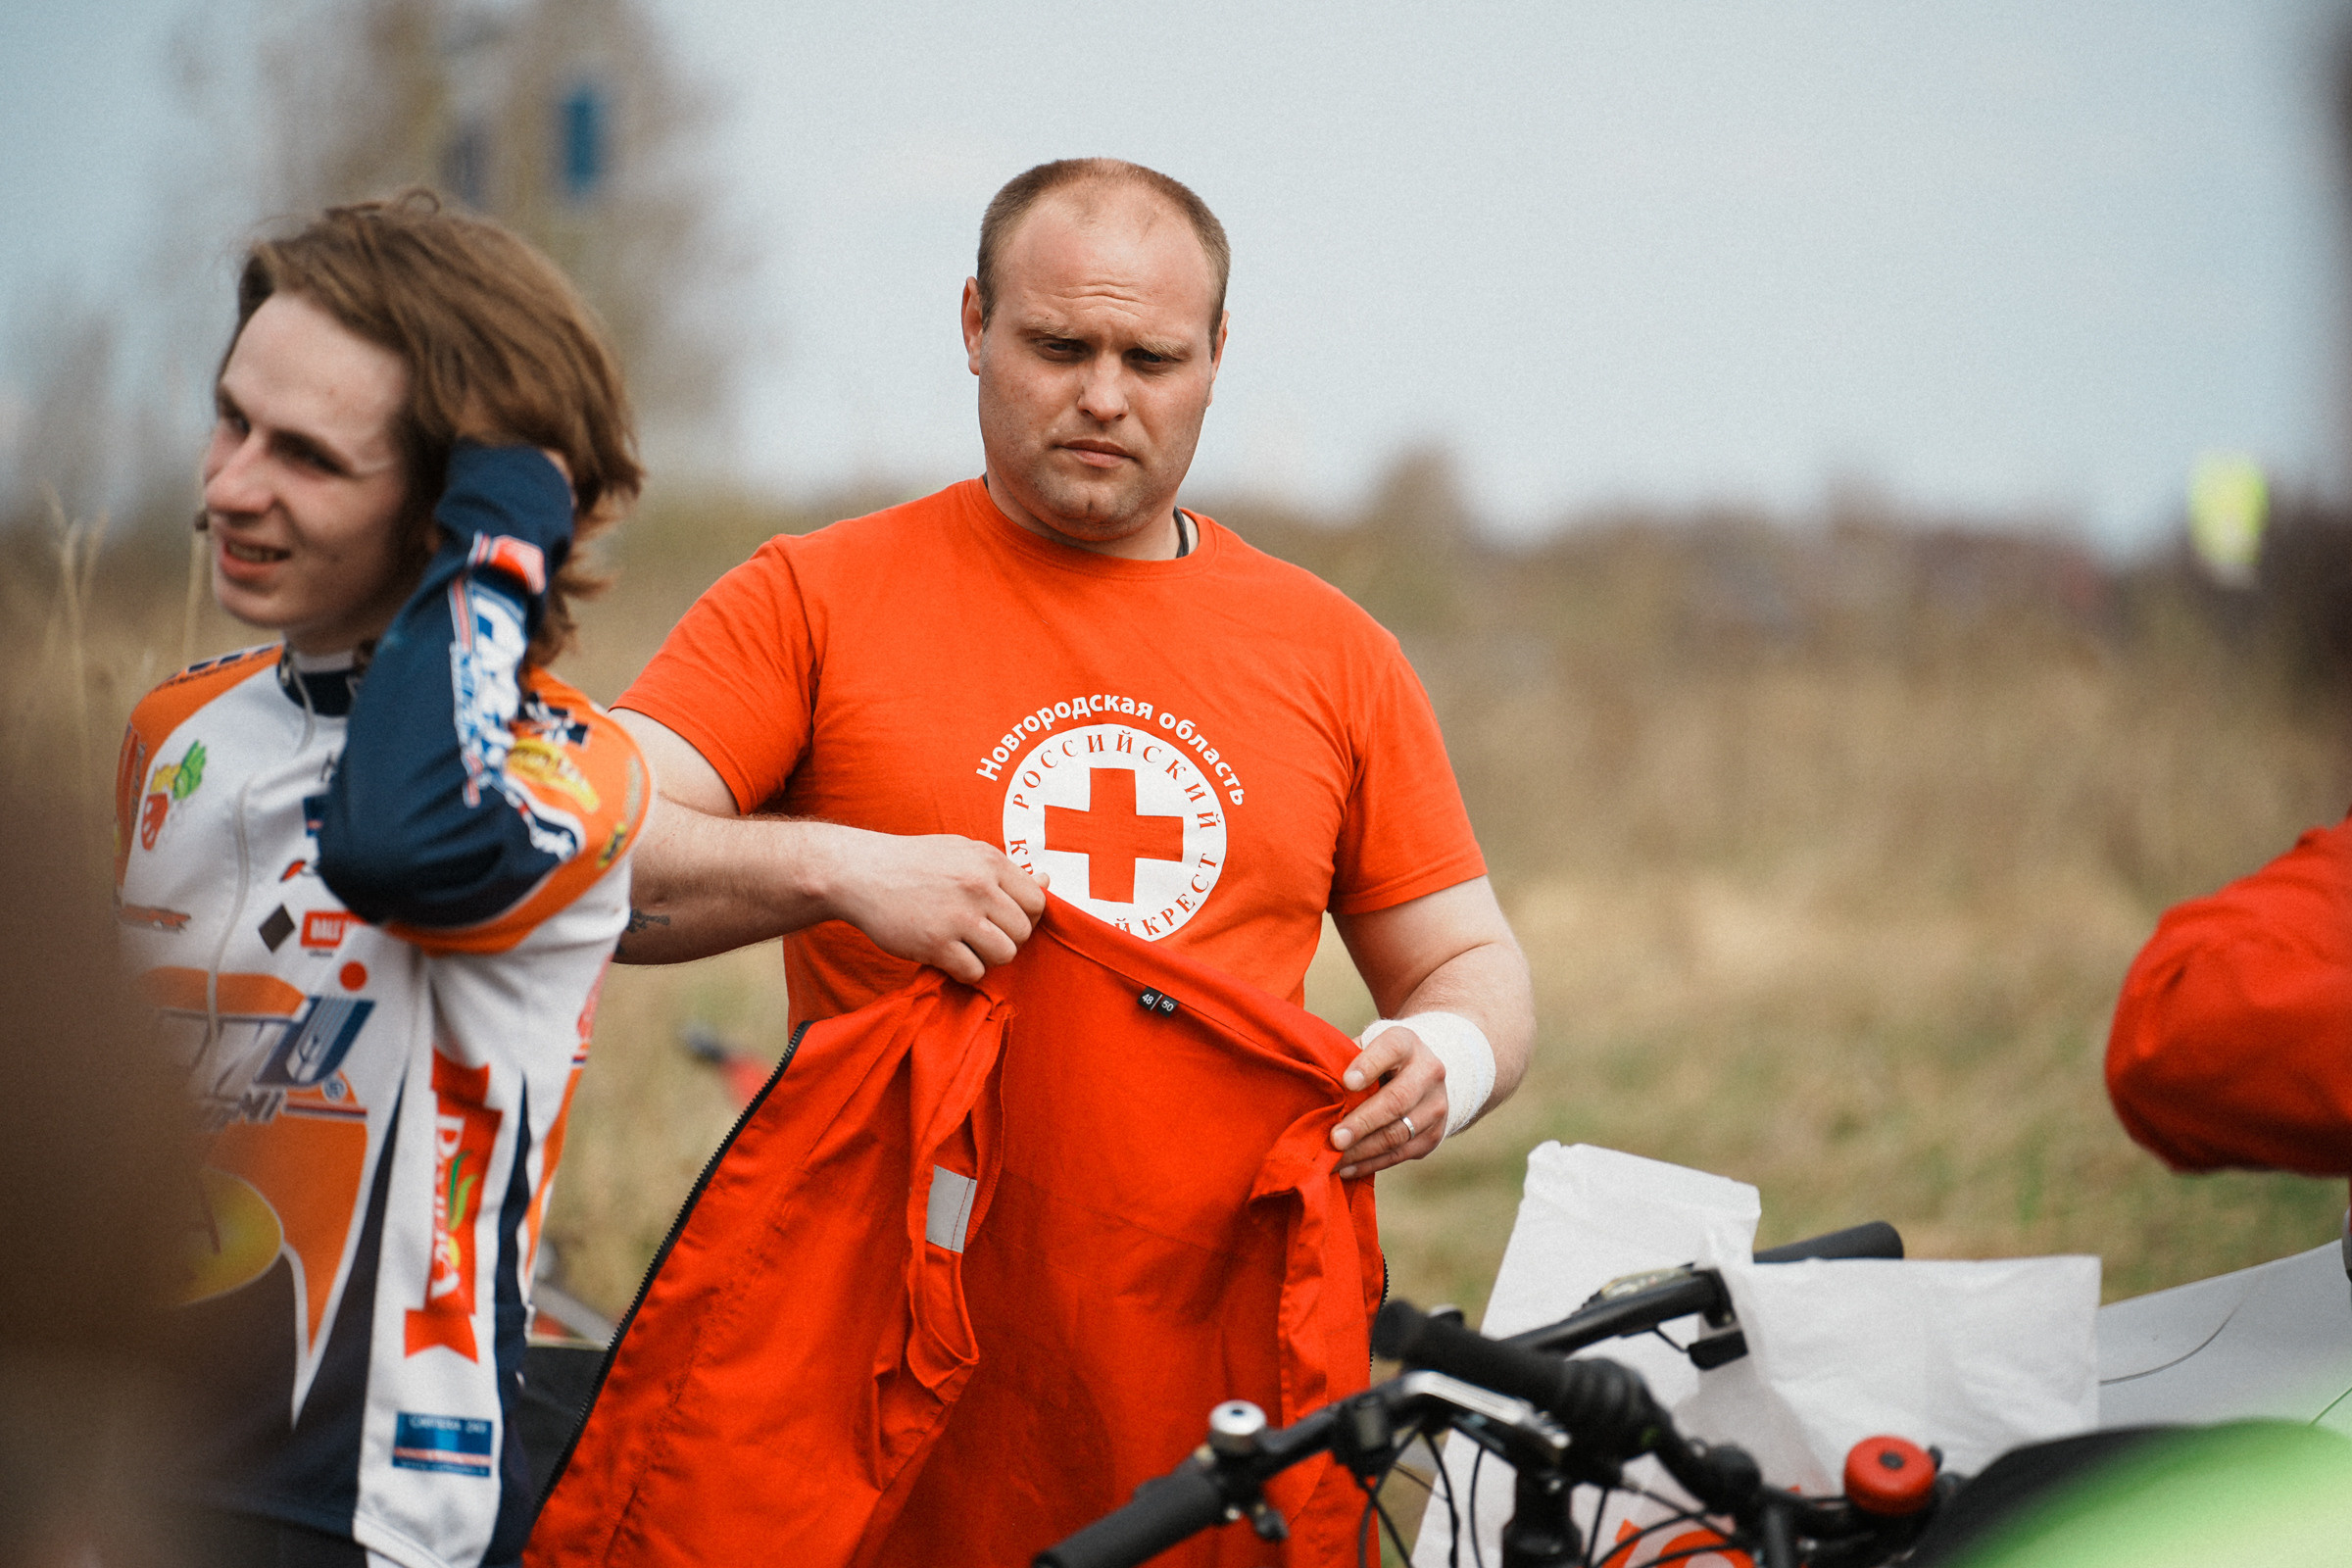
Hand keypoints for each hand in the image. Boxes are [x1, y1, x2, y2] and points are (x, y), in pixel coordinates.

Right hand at [822, 828, 1049, 983]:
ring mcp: (958, 916)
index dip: (1025, 916)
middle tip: (982, 936)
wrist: (860, 873)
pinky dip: (965, 971)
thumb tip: (1047, 881)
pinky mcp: (936, 944)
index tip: (1004, 919)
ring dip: (988, 957)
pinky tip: (949, 958)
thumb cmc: (914, 863)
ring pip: (1005, 954)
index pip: (1037, 901)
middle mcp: (979, 887)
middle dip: (1007, 939)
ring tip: (966, 947)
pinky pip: (974, 971)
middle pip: (1023, 931)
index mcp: (989, 861)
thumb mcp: (962, 851)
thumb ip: (1004, 870)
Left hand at [1330, 1024, 1448, 1178]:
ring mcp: (1436, 1105)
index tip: (1346, 1082)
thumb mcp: (1366, 1047)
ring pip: (1398, 1133)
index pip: (1390, 1050)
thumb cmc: (1378, 1060)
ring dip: (1363, 1150)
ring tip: (1335, 1159)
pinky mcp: (1434, 1135)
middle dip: (1363, 1122)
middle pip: (1397, 1100)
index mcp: (1406, 1043)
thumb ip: (1345, 1058)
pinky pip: (1401, 1154)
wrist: (1423, 1075)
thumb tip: (1317, 1083)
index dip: (1368, 1066)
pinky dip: (1371, 1163)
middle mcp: (1429, 1072)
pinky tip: (1347, 1169)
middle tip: (1335, 1138)